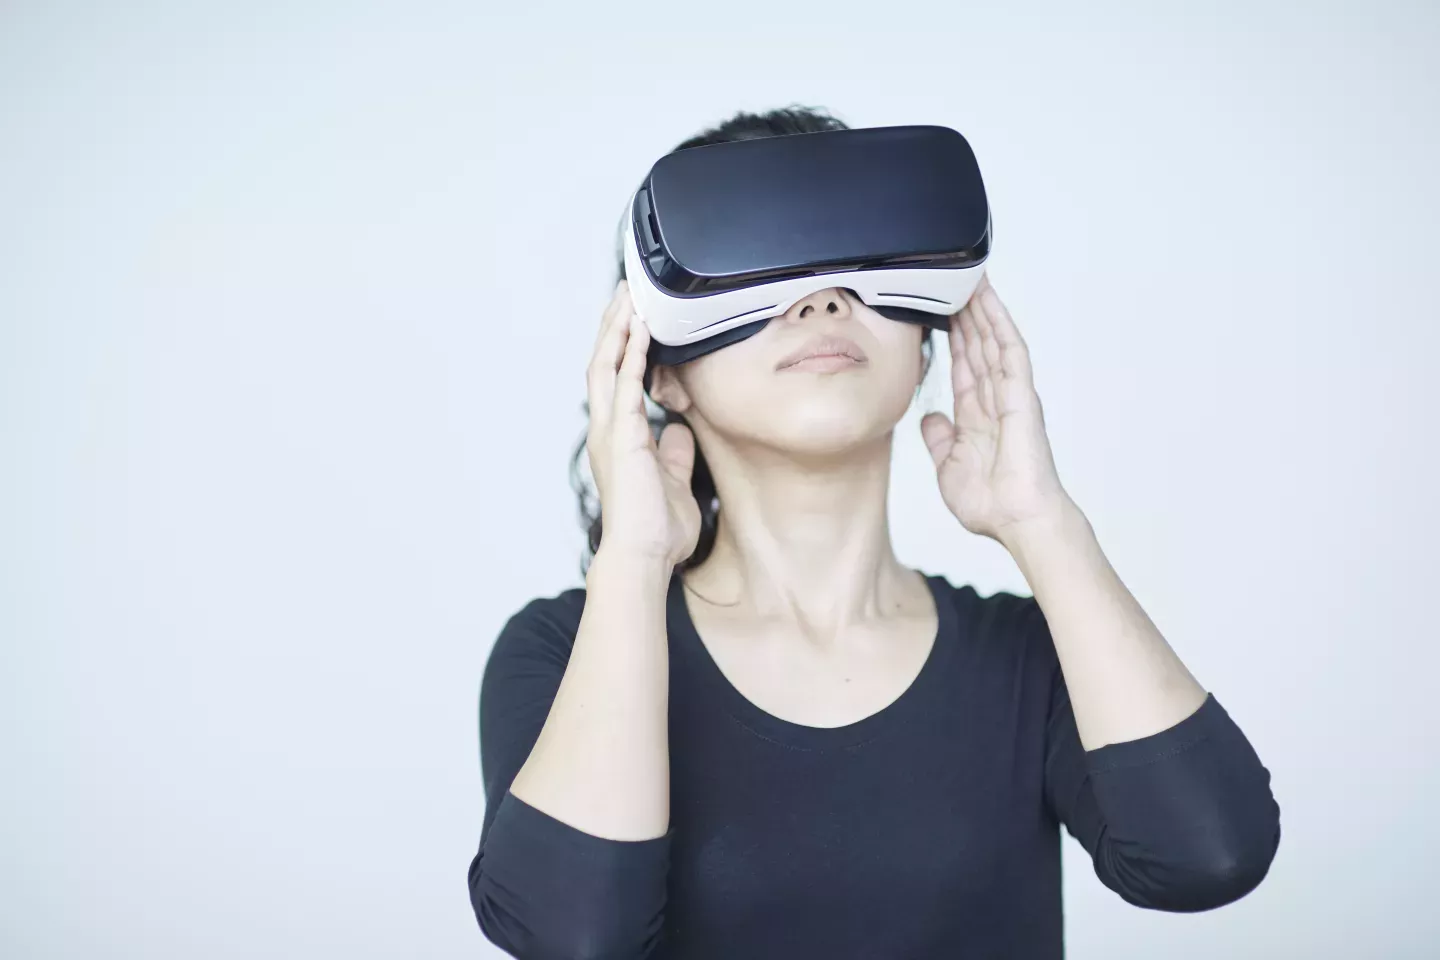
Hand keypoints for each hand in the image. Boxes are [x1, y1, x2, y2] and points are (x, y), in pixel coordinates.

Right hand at [586, 281, 701, 567]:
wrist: (644, 555)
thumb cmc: (656, 529)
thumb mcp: (672, 480)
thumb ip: (672, 453)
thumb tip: (678, 428)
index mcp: (618, 438)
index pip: (615, 381)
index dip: (622, 347)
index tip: (633, 319)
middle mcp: (607, 429)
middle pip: (603, 363)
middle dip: (614, 326)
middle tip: (626, 292)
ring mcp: (610, 431)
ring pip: (606, 365)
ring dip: (617, 329)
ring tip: (629, 297)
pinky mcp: (622, 436)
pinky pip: (624, 384)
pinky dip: (631, 354)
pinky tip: (641, 330)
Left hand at [919, 274, 1074, 544]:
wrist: (1016, 520)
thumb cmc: (991, 504)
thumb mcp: (948, 467)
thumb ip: (939, 439)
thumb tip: (931, 418)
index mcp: (976, 415)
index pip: (963, 366)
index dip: (953, 338)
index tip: (939, 311)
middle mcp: (994, 400)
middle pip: (979, 345)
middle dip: (966, 313)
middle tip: (952, 280)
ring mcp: (1010, 395)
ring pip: (994, 340)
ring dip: (982, 309)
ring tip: (970, 277)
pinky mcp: (1022, 395)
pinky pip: (1011, 352)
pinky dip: (1000, 325)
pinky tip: (989, 302)